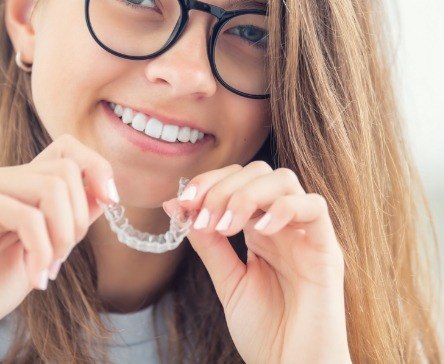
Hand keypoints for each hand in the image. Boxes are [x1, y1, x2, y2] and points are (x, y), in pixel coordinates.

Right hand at [0, 134, 117, 344]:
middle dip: (80, 217)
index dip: (98, 167)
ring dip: (63, 235)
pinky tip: (34, 278)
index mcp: (24, 185)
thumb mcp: (44, 251)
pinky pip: (28, 216)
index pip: (69, 149)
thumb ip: (70, 221)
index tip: (112, 199)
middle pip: (68, 167)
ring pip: (54, 186)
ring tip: (47, 268)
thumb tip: (105, 194)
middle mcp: (7, 177)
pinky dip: (41, 251)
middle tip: (62, 256)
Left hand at [163, 162, 350, 363]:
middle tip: (203, 216)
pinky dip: (283, 208)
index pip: (238, 179)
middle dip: (223, 186)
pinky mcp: (327, 249)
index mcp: (260, 228)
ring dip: (247, 195)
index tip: (183, 202)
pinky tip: (258, 231)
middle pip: (259, 172)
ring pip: (284, 180)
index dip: (210, 182)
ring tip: (225, 226)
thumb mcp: (227, 279)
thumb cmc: (266, 331)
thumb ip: (207, 242)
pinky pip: (314, 208)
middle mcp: (283, 224)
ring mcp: (306, 234)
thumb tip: (175, 204)